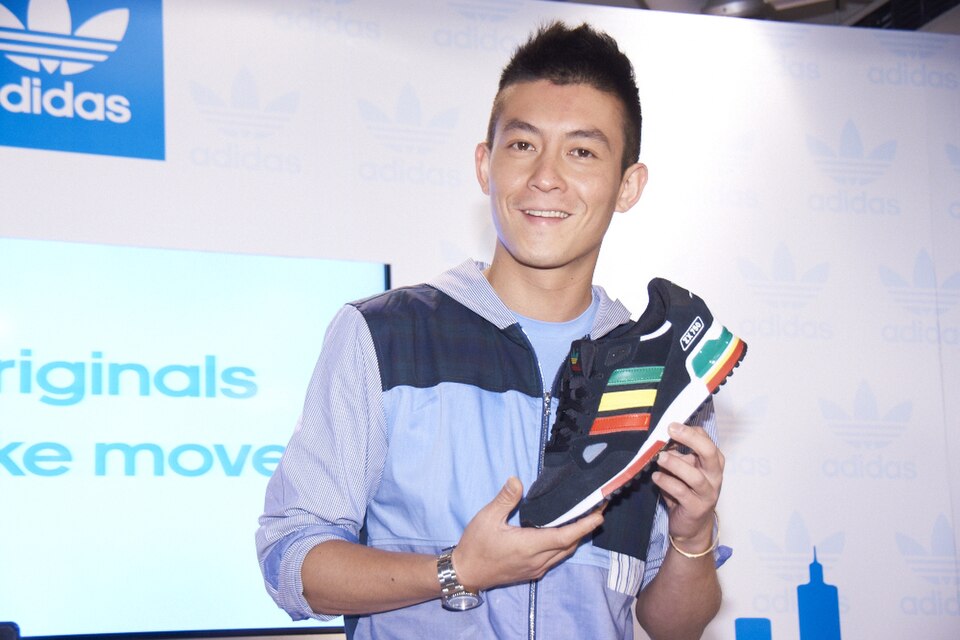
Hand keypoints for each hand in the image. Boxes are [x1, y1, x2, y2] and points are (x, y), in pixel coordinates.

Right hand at [452, 477, 602, 591]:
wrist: (466, 573)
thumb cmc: (475, 545)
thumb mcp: (487, 518)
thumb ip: (505, 499)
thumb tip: (517, 480)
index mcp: (528, 546)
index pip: (564, 536)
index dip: (584, 526)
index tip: (599, 514)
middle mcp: (537, 560)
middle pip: (570, 544)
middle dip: (586, 528)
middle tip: (597, 509)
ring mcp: (536, 569)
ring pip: (564, 553)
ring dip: (577, 537)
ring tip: (585, 519)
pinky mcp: (532, 572)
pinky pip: (556, 559)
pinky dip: (565, 545)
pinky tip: (564, 534)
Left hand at [652, 422, 723, 546]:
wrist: (692, 526)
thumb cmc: (686, 493)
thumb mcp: (683, 471)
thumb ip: (676, 456)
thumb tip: (663, 441)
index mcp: (713, 463)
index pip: (707, 440)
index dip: (690, 431)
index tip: (672, 425)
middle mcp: (714, 476)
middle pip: (708, 453)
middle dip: (690, 438)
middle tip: (671, 430)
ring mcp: (707, 493)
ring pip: (694, 476)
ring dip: (675, 464)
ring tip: (660, 458)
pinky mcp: (696, 508)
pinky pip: (681, 492)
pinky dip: (667, 482)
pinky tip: (656, 477)